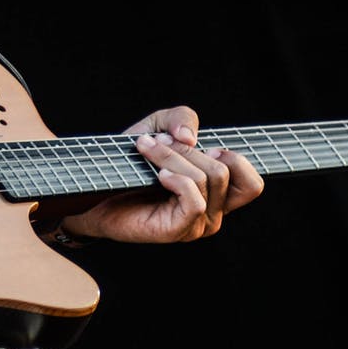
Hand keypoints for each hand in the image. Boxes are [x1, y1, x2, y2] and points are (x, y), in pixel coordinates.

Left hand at [63, 106, 263, 243]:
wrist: (95, 190)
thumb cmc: (129, 162)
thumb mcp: (158, 127)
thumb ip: (181, 118)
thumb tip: (191, 137)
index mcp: (215, 192)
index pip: (253, 184)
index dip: (236, 159)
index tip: (205, 147)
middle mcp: (212, 211)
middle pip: (225, 172)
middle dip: (188, 149)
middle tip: (158, 144)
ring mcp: (195, 224)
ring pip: (206, 179)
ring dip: (172, 157)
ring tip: (146, 151)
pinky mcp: (177, 230)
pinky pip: (194, 200)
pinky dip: (175, 178)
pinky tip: (157, 174)